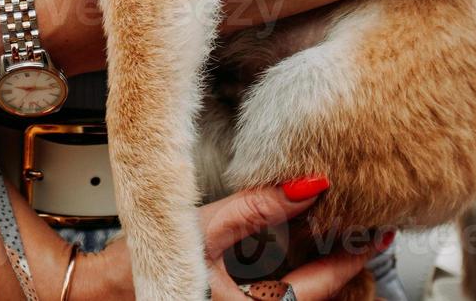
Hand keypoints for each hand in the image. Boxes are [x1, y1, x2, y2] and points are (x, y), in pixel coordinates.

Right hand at [69, 183, 387, 300]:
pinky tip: (297, 243)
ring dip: (319, 263)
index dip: (352, 254)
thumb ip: (256, 208)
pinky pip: (276, 289)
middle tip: (371, 228)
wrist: (99, 294)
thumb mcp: (201, 229)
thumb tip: (310, 186)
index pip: (322, 284)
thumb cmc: (139, 272)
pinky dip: (293, 267)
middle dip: (341, 258)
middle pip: (315, 291)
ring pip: (298, 291)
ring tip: (342, 232)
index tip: (376, 230)